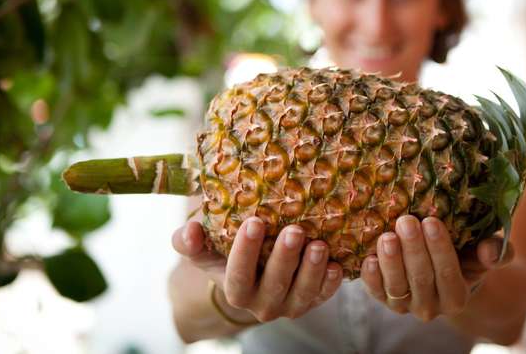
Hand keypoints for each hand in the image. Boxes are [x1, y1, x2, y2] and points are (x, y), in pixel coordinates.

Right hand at [172, 217, 342, 323]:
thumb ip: (189, 241)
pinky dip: (331, 283)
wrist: (254, 269)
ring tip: (319, 244)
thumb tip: (190, 230)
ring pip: (302, 293)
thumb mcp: (205, 248)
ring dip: (311, 270)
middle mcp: (262, 303)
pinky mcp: (313, 300)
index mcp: (236, 290)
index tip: (254, 222)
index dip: (245, 252)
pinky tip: (336, 264)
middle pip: (274, 285)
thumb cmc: (226, 251)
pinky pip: (324, 296)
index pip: (238, 276)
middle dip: (285, 258)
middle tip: (295, 230)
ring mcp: (290, 304)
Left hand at [360, 215, 513, 321]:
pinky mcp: (383, 298)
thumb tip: (489, 251)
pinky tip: (368, 257)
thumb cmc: (469, 256)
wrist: (447, 269)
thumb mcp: (487, 253)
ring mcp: (404, 304)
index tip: (431, 222)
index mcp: (456, 298)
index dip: (439, 249)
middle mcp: (430, 307)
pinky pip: (375, 291)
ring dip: (390, 260)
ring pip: (396, 286)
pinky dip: (371, 277)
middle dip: (413, 249)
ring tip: (388, 236)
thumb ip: (497, 252)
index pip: (448, 275)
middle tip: (406, 221)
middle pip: (420, 278)